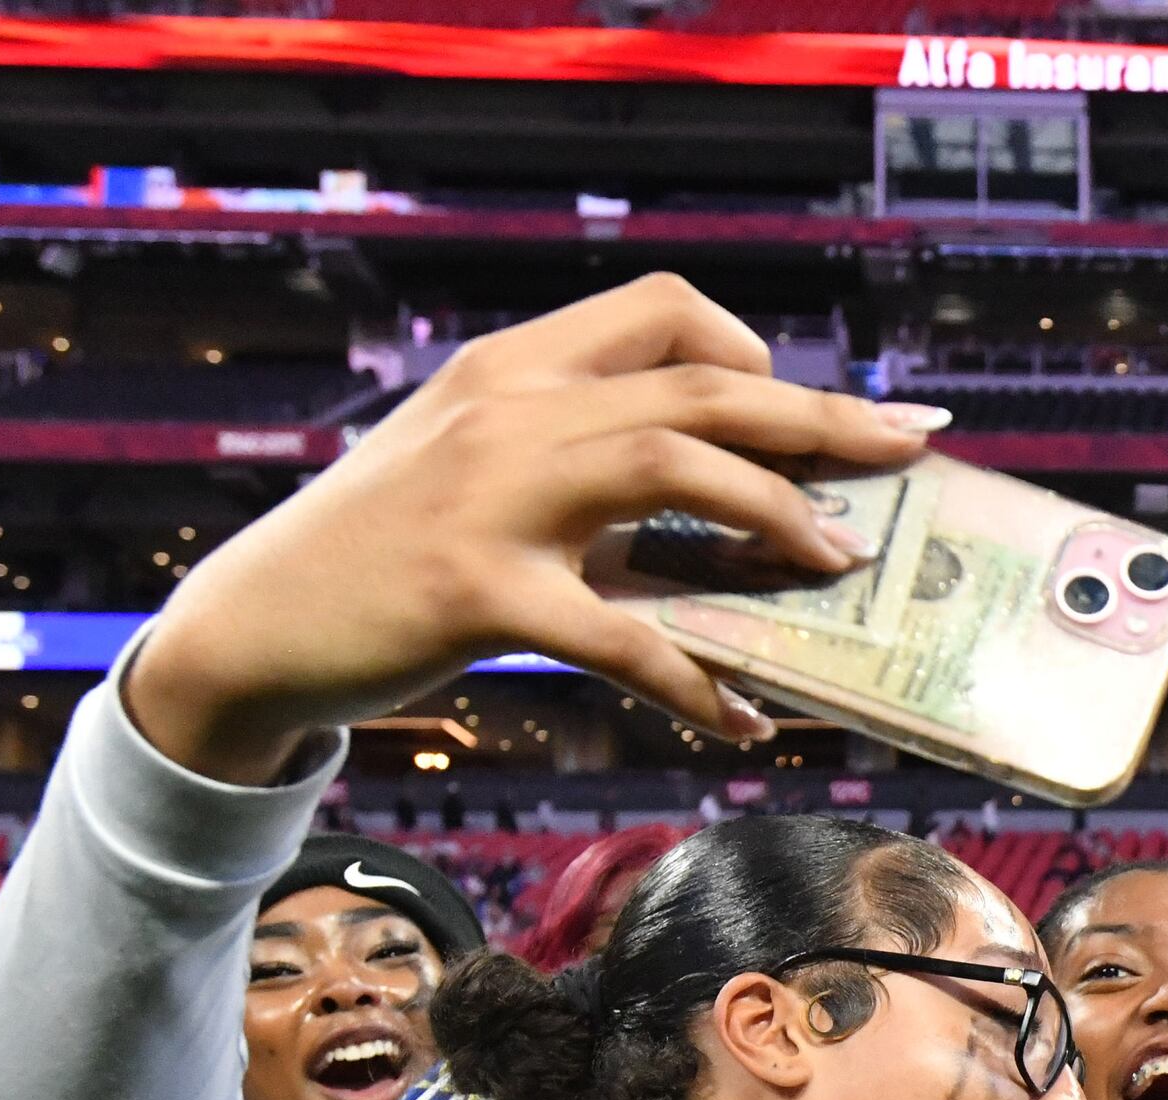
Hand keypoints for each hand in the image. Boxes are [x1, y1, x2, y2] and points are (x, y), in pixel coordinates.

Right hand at [123, 273, 939, 782]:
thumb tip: (730, 503)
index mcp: (514, 369)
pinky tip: (744, 722)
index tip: (820, 409)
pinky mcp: (474, 592)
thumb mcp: (484, 478)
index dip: (756, 352)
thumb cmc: (388, 557)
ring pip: (670, 468)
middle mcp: (508, 411)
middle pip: (698, 387)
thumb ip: (587, 467)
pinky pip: (621, 634)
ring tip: (838, 562)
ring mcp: (489, 495)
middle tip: (914, 450)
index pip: (661, 309)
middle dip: (821, 419)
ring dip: (773, 513)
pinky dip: (697, 682)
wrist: (254, 628)